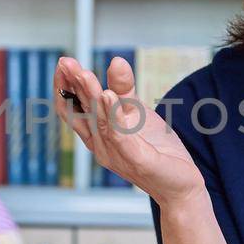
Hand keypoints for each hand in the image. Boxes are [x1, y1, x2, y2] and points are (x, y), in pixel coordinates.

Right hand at [53, 55, 204, 205]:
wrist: (179, 184)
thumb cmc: (155, 149)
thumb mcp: (137, 112)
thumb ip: (125, 89)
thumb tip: (116, 60)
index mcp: (97, 135)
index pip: (73, 110)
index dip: (65, 87)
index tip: (63, 63)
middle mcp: (101, 145)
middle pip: (81, 113)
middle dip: (72, 86)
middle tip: (65, 62)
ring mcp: (116, 154)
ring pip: (99, 121)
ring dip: (91, 95)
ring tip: (84, 73)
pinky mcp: (136, 160)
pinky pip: (121, 135)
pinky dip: (113, 114)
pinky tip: (109, 95)